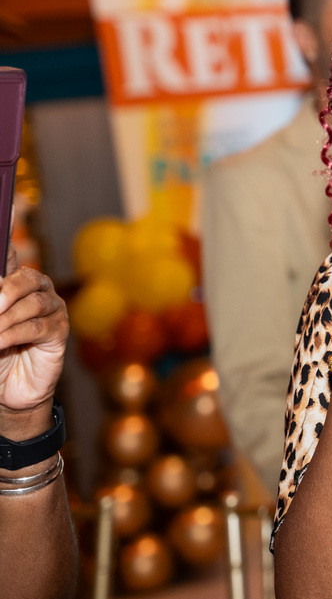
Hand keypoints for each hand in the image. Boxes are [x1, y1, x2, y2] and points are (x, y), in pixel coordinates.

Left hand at [0, 242, 69, 430]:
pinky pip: (39, 327)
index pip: (9, 253)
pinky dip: (15, 335)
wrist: (4, 391)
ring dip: (5, 321)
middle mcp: (35, 290)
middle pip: (25, 277)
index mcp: (12, 281)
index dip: (8, 230)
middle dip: (5, 290)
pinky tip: (1, 344)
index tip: (8, 208)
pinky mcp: (59, 333)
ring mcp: (50, 310)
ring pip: (32, 303)